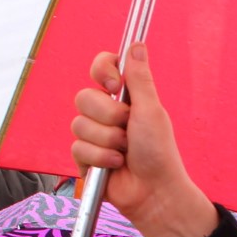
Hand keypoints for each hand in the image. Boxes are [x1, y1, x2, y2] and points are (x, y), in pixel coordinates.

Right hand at [70, 44, 217, 236]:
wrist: (154, 192)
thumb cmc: (159, 152)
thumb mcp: (151, 110)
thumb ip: (140, 78)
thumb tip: (136, 43)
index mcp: (123, 97)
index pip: (101, 67)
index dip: (103, 72)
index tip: (116, 87)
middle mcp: (106, 112)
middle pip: (84, 96)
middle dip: (108, 116)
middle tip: (128, 130)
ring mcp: (93, 135)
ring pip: (79, 124)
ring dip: (107, 141)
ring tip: (125, 152)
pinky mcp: (84, 158)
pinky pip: (77, 148)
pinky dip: (100, 158)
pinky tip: (115, 166)